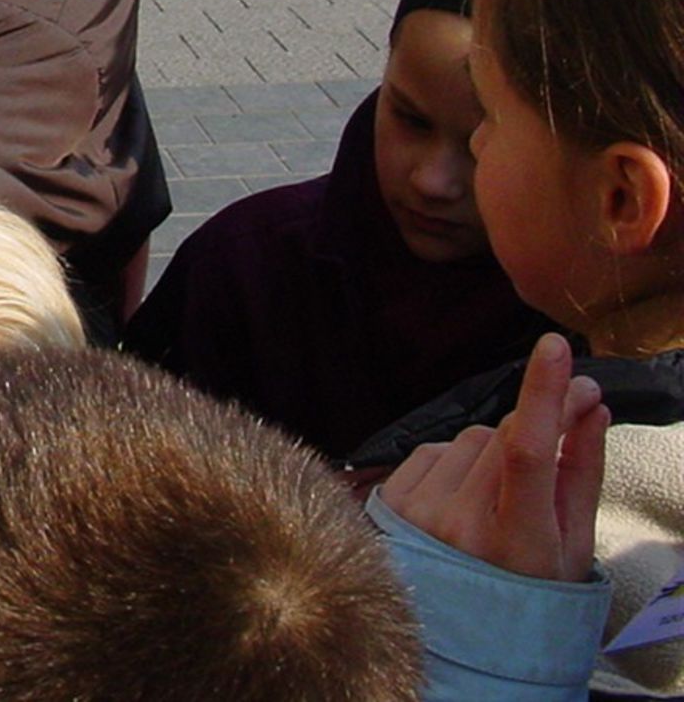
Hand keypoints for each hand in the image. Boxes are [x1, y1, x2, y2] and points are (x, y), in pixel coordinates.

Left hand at [377, 332, 608, 582]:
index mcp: (516, 541)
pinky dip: (456, 462)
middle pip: (504, 435)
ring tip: (499, 499)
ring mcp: (417, 512)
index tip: (555, 348)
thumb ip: (582, 474)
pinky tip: (464, 497)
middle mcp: (460, 524)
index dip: (543, 395)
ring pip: (469, 438)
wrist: (458, 631)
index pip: (529, 451)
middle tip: (566, 423)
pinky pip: (434, 449)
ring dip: (493, 451)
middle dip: (536, 422)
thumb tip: (591, 407)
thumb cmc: (529, 590)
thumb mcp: (571, 546)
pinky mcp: (389, 500)